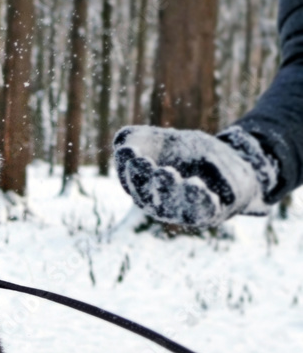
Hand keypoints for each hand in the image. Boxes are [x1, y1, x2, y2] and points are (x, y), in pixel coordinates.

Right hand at [113, 125, 277, 226]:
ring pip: (174, 205)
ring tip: (169, 173)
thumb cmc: (189, 156)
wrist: (229, 168)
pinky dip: (201, 200)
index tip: (131, 152)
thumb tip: (122, 146)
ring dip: (170, 190)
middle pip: (150, 197)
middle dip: (148, 181)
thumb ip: (139, 140)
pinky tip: (197, 185)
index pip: (132, 181)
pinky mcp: (210, 212)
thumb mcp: (163, 141)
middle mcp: (160, 206)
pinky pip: (204, 210)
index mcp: (144, 189)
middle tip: (147, 164)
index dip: (129, 168)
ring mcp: (184, 211)